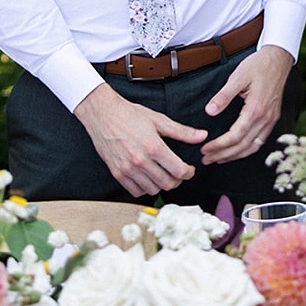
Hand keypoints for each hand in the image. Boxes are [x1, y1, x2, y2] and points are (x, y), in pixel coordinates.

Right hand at [73, 83, 205, 196]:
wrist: (103, 114)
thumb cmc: (130, 115)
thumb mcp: (159, 120)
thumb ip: (182, 131)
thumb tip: (202, 135)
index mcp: (154, 147)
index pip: (179, 171)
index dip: (188, 172)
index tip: (189, 169)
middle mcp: (141, 161)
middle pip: (168, 183)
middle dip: (177, 180)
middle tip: (177, 172)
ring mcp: (128, 169)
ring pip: (153, 189)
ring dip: (162, 184)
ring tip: (163, 174)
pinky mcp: (117, 173)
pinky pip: (136, 191)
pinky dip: (145, 188)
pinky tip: (148, 177)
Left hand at [200, 45, 293, 164]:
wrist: (278, 58)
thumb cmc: (258, 65)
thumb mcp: (237, 77)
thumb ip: (223, 96)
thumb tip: (209, 111)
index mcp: (256, 109)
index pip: (235, 136)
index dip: (219, 146)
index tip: (204, 149)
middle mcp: (266, 118)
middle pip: (243, 146)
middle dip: (223, 155)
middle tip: (206, 159)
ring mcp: (271, 119)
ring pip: (253, 147)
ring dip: (235, 156)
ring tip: (218, 159)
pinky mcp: (273, 118)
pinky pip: (260, 141)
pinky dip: (247, 149)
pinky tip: (236, 150)